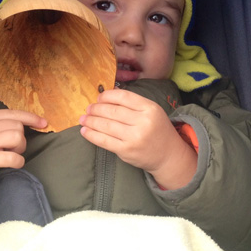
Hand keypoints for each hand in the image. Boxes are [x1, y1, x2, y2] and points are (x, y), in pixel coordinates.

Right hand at [0, 110, 45, 174]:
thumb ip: (0, 123)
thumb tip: (27, 123)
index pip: (14, 113)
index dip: (31, 118)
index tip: (44, 123)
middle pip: (18, 126)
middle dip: (21, 139)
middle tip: (12, 148)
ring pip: (17, 137)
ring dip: (19, 148)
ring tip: (10, 154)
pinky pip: (13, 158)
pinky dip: (18, 162)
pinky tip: (13, 163)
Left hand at [79, 89, 196, 189]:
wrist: (168, 155)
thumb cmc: (157, 130)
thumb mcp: (152, 111)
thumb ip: (133, 104)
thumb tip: (107, 96)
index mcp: (149, 108)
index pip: (123, 97)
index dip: (107, 96)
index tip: (99, 97)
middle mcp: (142, 122)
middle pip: (112, 111)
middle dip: (96, 109)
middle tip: (88, 108)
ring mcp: (134, 138)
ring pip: (106, 125)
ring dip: (90, 121)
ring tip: (83, 119)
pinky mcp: (126, 151)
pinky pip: (104, 141)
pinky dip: (91, 135)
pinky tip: (85, 131)